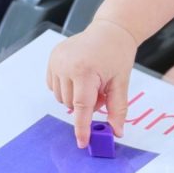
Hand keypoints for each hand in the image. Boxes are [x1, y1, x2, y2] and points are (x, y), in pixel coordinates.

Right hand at [47, 19, 136, 146]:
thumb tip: (116, 132)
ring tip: (91, 80)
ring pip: (62, 98)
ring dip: (76, 96)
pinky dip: (67, 87)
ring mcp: (56, 61)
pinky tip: (79, 75)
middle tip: (101, 89)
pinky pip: (55, 86)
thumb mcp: (121, 82)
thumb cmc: (118, 54)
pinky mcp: (52, 58)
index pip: (82, 106)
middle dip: (87, 104)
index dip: (82, 127)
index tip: (82, 143)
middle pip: (72, 104)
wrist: (110, 29)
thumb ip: (117, 109)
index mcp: (86, 71)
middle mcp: (66, 65)